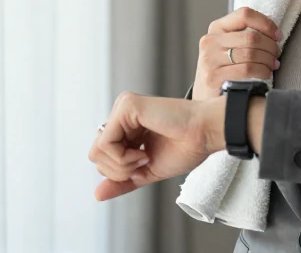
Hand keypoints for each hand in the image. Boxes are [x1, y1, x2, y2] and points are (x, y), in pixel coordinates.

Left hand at [89, 92, 224, 200]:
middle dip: (119, 170)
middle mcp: (121, 115)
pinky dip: (123, 157)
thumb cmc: (185, 149)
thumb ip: (122, 181)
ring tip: (145, 156)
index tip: (145, 163)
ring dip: (122, 164)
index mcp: (126, 127)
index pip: (101, 156)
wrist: (204, 136)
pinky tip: (143, 152)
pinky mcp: (126, 106)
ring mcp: (122, 108)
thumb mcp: (146, 172)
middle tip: (144, 161)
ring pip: (97, 150)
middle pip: (95, 155)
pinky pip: (105, 143)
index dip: (120, 171)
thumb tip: (97, 195)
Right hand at [192, 7, 281, 100]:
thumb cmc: (223, 69)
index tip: (277, 36)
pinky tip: (266, 74)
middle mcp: (210, 41)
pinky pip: (247, 70)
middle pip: (251, 37)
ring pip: (251, 54)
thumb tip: (273, 34)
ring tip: (272, 65)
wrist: (205, 98)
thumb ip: (244, 35)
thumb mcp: (227, 46)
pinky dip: (262, 71)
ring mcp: (210, 59)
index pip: (245, 15)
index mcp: (216, 28)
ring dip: (268, 60)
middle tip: (276, 54)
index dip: (266, 24)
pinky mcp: (214, 77)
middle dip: (270, 46)